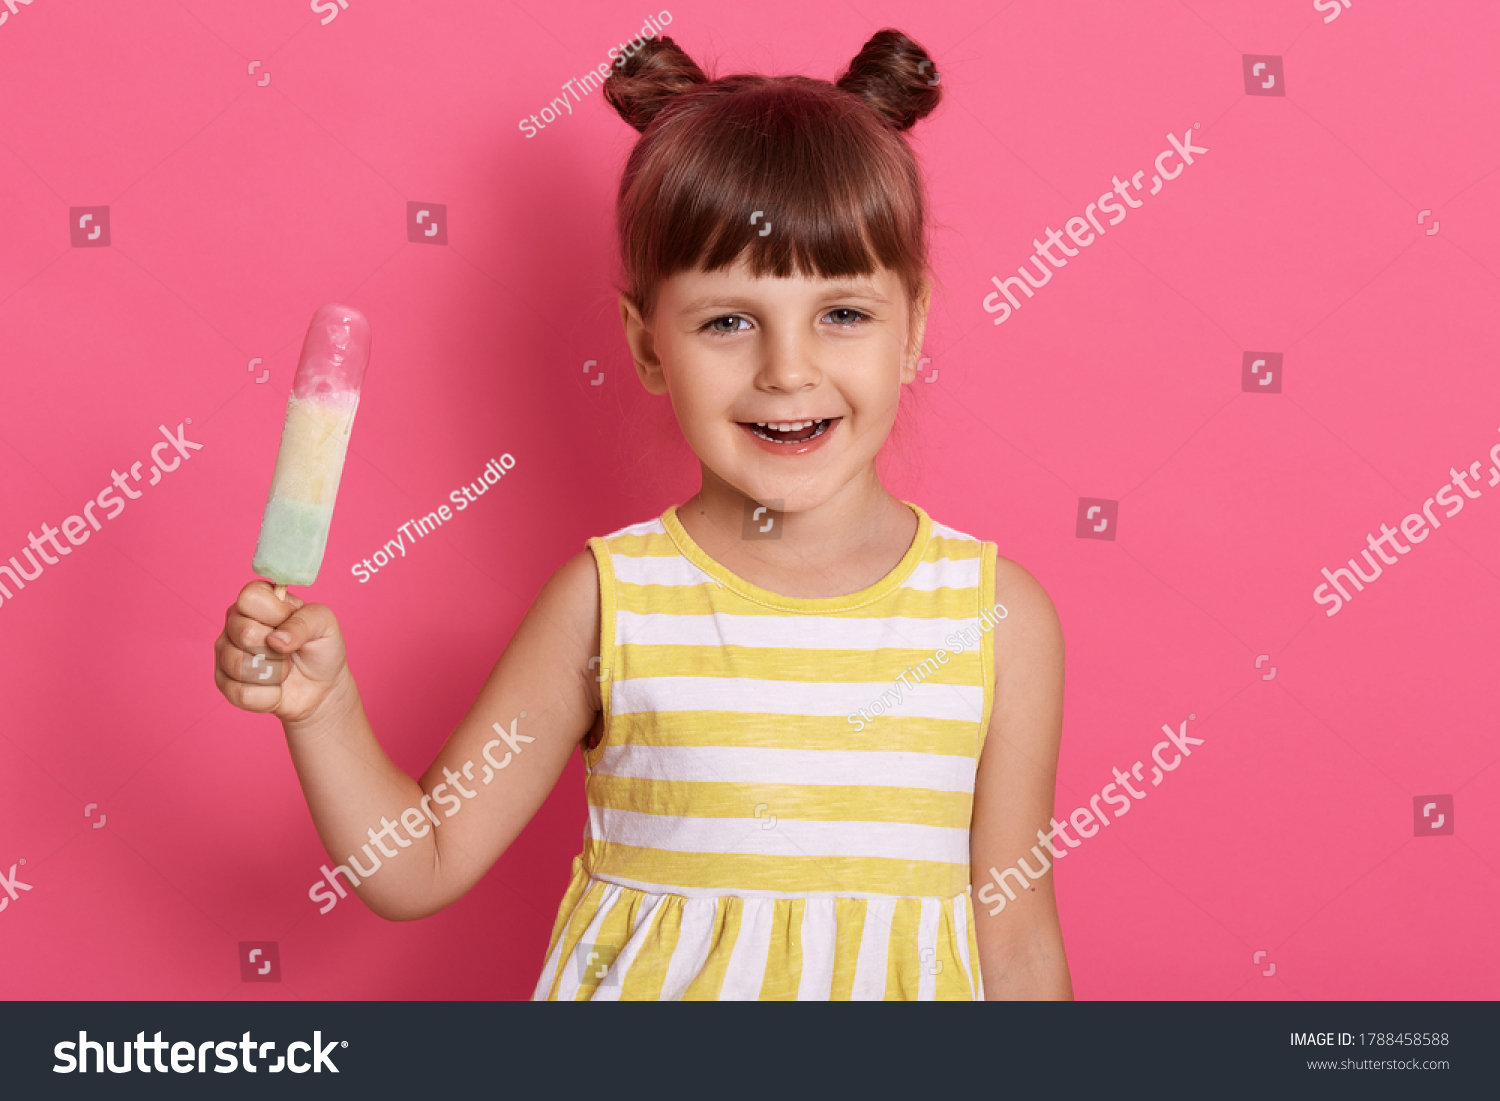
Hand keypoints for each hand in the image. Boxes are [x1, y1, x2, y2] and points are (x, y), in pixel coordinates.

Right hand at [214, 580, 350, 726]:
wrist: (322, 687)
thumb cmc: (320, 648)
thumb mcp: (324, 624)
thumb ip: (304, 622)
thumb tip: (275, 639)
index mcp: (258, 600)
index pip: (250, 598)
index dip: (275, 613)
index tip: (291, 620)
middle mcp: (236, 622)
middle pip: (245, 633)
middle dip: (278, 649)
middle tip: (289, 651)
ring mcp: (226, 652)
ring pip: (239, 665)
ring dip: (274, 674)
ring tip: (283, 669)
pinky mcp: (224, 683)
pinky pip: (241, 693)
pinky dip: (268, 696)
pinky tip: (275, 688)